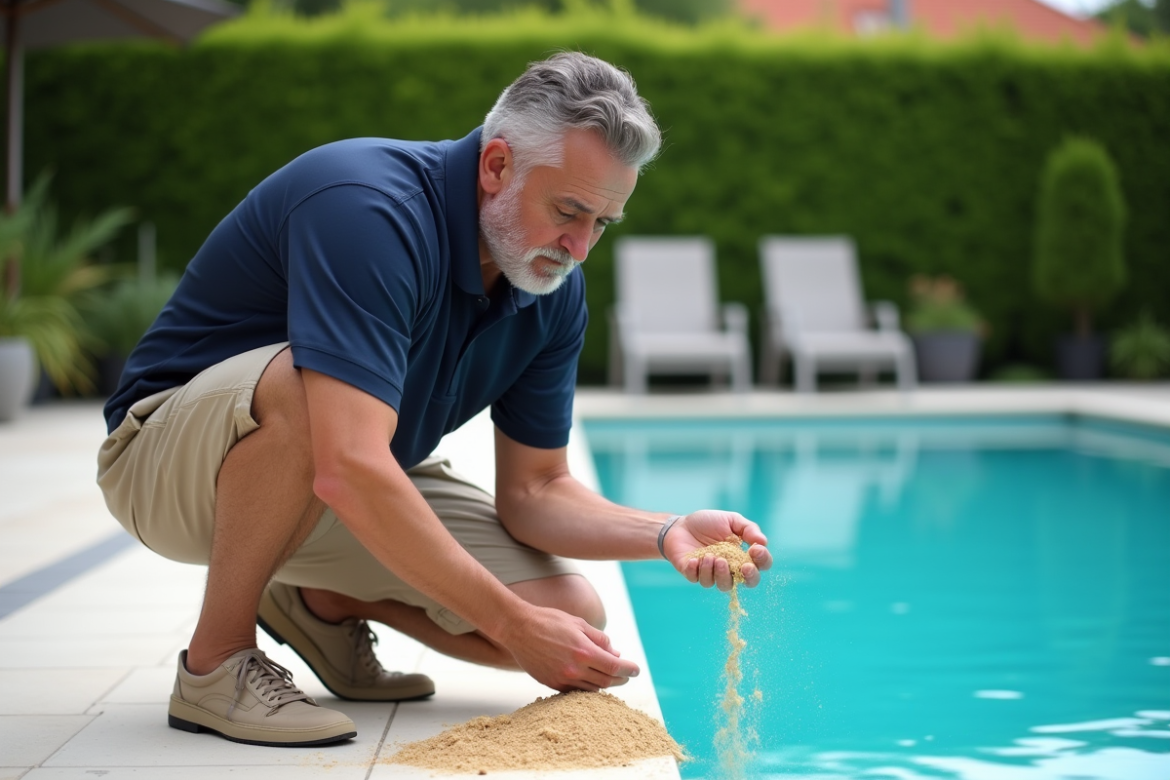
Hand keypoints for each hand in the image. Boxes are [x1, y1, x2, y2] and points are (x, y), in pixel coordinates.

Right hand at [500, 604, 639, 692]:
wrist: (518, 628)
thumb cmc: (550, 621)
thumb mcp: (579, 624)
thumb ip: (600, 639)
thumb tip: (615, 654)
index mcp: (583, 651)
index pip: (615, 667)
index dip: (629, 669)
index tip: (636, 670)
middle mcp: (574, 668)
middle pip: (606, 681)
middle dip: (620, 679)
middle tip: (626, 675)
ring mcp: (562, 678)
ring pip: (592, 689)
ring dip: (605, 684)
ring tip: (610, 677)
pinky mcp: (551, 684)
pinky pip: (575, 691)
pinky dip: (587, 687)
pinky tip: (591, 680)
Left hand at [664, 510, 771, 591]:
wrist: (680, 525)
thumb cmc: (707, 523)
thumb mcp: (730, 520)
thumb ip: (748, 528)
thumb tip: (763, 541)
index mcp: (742, 555)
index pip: (761, 565)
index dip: (763, 560)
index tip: (755, 549)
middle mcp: (731, 568)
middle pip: (747, 582)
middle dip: (748, 577)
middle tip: (743, 566)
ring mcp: (713, 573)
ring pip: (723, 585)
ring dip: (719, 572)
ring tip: (711, 556)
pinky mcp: (694, 575)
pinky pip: (699, 580)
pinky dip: (697, 571)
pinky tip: (694, 559)